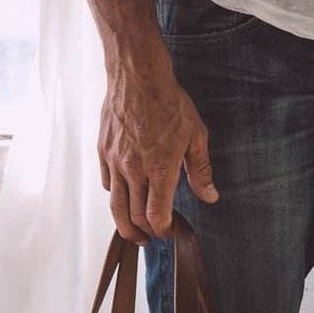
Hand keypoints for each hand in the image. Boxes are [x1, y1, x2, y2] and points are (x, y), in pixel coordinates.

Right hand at [99, 46, 217, 243]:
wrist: (138, 76)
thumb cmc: (170, 103)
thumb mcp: (195, 136)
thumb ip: (201, 171)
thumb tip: (210, 197)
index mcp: (160, 169)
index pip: (156, 215)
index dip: (163, 230)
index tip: (170, 231)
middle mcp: (135, 170)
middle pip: (134, 217)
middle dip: (146, 233)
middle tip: (154, 236)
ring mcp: (116, 162)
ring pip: (116, 207)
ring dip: (126, 226)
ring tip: (135, 233)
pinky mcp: (103, 152)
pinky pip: (108, 184)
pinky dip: (117, 196)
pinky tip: (126, 196)